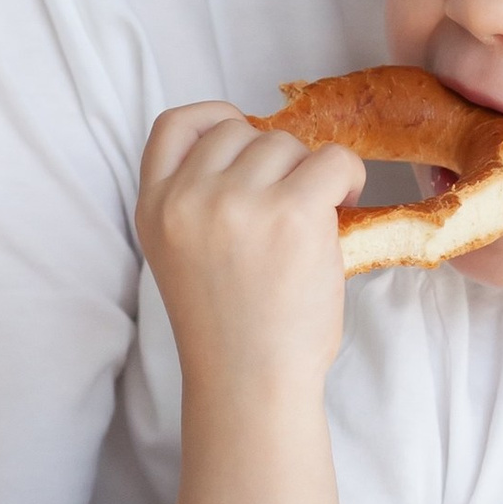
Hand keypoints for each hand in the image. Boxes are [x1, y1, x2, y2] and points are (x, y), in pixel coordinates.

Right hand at [134, 102, 362, 392]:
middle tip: (289, 207)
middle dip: (272, 160)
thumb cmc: (230, 329)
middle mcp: (187, 197)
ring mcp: (236, 202)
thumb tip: (265, 148)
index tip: (244, 141)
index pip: (173, 125)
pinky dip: (348, 176)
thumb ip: (200, 201)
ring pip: (285, 143)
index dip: (214, 119)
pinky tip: (348, 205)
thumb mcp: (182, 255)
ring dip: (308, 173)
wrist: (249, 383)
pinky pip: (333, 159)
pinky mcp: (291, 213)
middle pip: (240, 131)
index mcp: (154, 207)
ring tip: (313, 220)